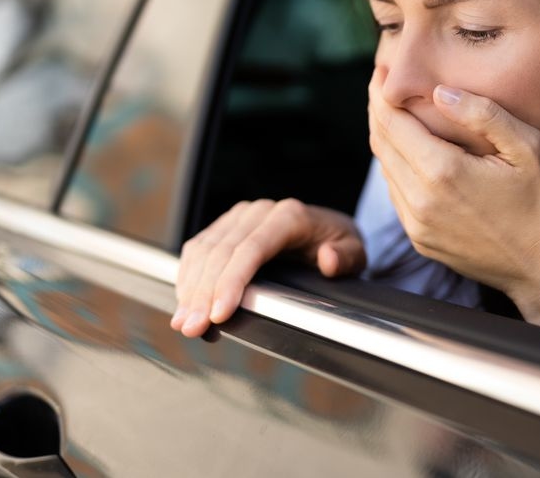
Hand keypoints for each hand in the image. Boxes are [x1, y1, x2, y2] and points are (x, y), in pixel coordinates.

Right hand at [171, 199, 364, 337]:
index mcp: (290, 216)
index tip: (219, 313)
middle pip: (221, 253)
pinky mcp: (226, 226)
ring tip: (183, 322)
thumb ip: (346, 257)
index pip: (251, 248)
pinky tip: (185, 302)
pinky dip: (188, 277)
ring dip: (190, 288)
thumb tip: (328, 259)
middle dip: (203, 293)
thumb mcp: (355, 251)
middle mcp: (260, 212)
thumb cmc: (339, 243)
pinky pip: (199, 249)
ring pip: (204, 251)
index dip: (231, 282)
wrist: (328, 229)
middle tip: (193, 327)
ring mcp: (240, 217)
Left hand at [366, 67, 539, 307]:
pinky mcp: (420, 240)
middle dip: (377, 110)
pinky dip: (396, 168)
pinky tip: (411, 154)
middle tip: (381, 86)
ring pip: (385, 170)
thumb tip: (440, 92)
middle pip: (380, 143)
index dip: (380, 93)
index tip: (380, 72)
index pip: (391, 122)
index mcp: (443, 171)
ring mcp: (417, 225)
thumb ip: (483, 114)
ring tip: (394, 115)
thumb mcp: (527, 148)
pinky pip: (397, 195)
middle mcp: (420, 200)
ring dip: (385, 139)